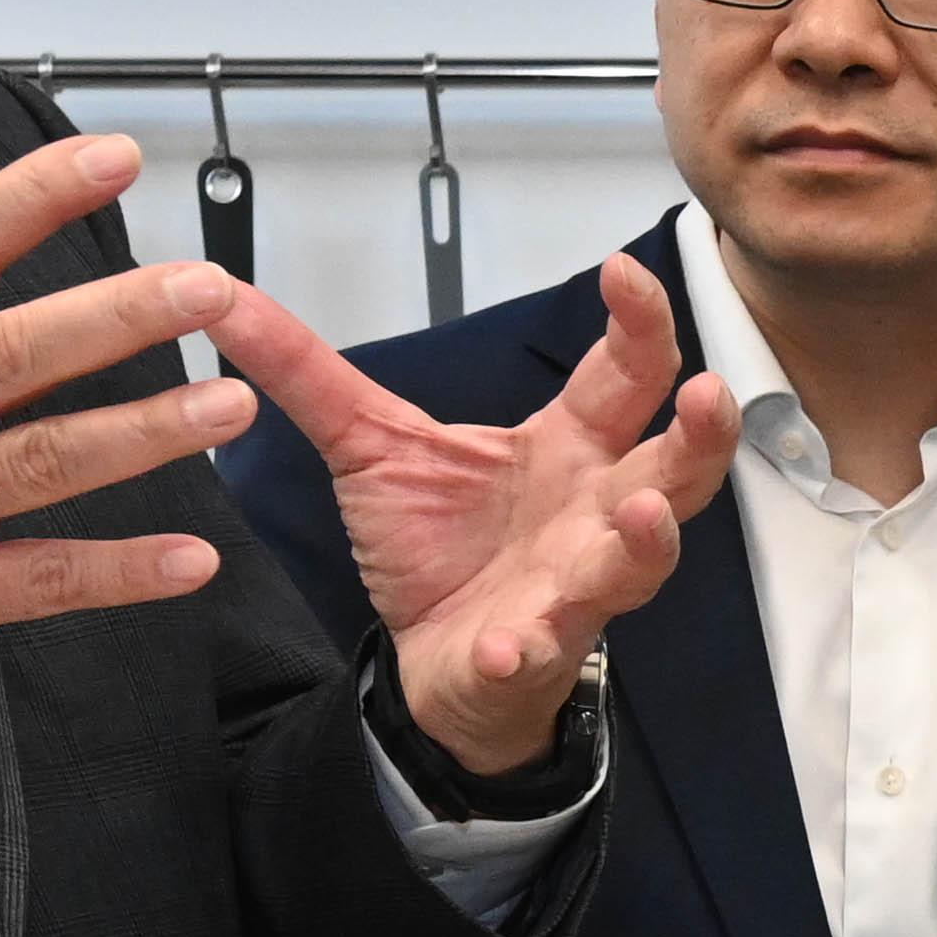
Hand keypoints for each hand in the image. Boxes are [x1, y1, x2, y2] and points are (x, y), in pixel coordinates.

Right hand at [0, 137, 272, 762]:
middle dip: (118, 316)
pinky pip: (32, 582)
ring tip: (231, 406)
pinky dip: (117, 574)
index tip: (114, 157)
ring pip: (38, 463)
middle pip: (10, 353)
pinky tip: (190, 559)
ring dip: (144, 435)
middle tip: (207, 287)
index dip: (34, 198)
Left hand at [207, 244, 741, 775]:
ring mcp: (577, 585)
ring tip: (638, 515)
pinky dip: (528, 647)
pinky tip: (510, 643)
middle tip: (709, 392)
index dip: (640, 324)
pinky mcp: (537, 651)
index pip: (626, 375)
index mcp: (569, 448)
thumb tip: (227, 297)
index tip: (625, 273)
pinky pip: (544, 648)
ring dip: (645, 541)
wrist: (433, 664)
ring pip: (639, 562)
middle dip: (701, 434)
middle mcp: (593, 511)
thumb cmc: (436, 551)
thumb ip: (308, 373)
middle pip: (676, 467)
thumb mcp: (366, 446)